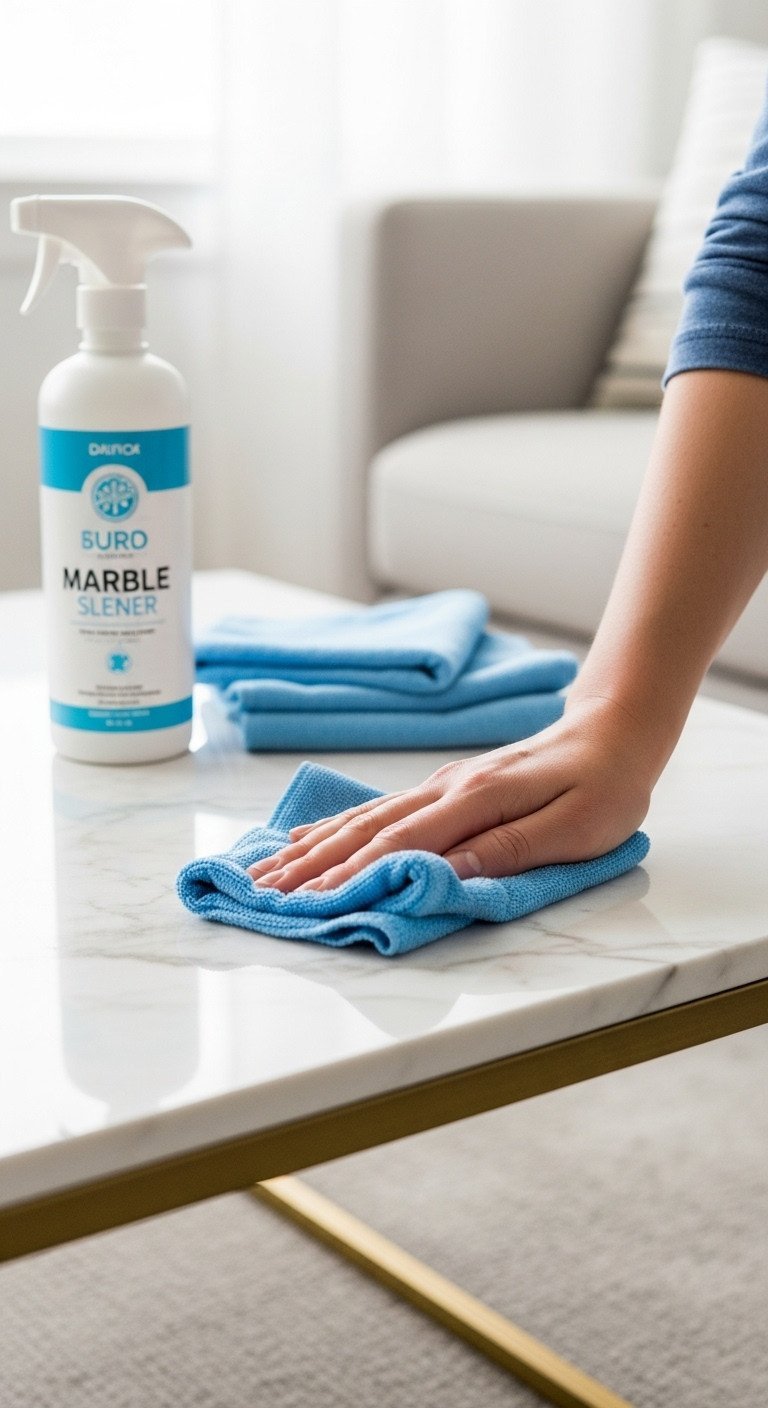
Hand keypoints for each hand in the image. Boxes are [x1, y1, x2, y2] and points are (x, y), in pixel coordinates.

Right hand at [247, 696, 657, 892]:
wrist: (613, 729)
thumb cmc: (604, 785)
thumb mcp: (576, 827)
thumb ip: (510, 849)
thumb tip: (445, 873)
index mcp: (476, 800)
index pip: (402, 844)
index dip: (354, 875)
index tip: (311, 902)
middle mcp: (446, 789)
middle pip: (366, 831)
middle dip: (312, 865)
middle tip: (263, 893)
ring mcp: (440, 786)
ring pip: (362, 819)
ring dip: (312, 848)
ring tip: (266, 871)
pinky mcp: (443, 788)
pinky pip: (376, 809)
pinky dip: (333, 826)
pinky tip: (304, 837)